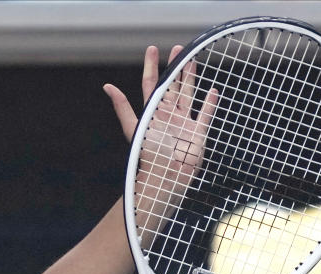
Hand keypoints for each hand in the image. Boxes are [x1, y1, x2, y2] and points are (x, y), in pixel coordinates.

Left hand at [104, 46, 219, 243]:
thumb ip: (122, 107)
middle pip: (172, 85)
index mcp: (153, 112)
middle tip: (178, 48)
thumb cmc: (148, 156)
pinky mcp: (197, 133)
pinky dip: (210, 104)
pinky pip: (205, 115)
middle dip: (174, 67)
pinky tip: (213, 91)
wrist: (166, 177)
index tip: (152, 50)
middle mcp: (168, 114)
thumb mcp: (134, 127)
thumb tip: (107, 86)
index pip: (151, 84)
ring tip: (192, 60)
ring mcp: (184, 123)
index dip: (151, 66)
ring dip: (191, 78)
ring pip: (188, 95)